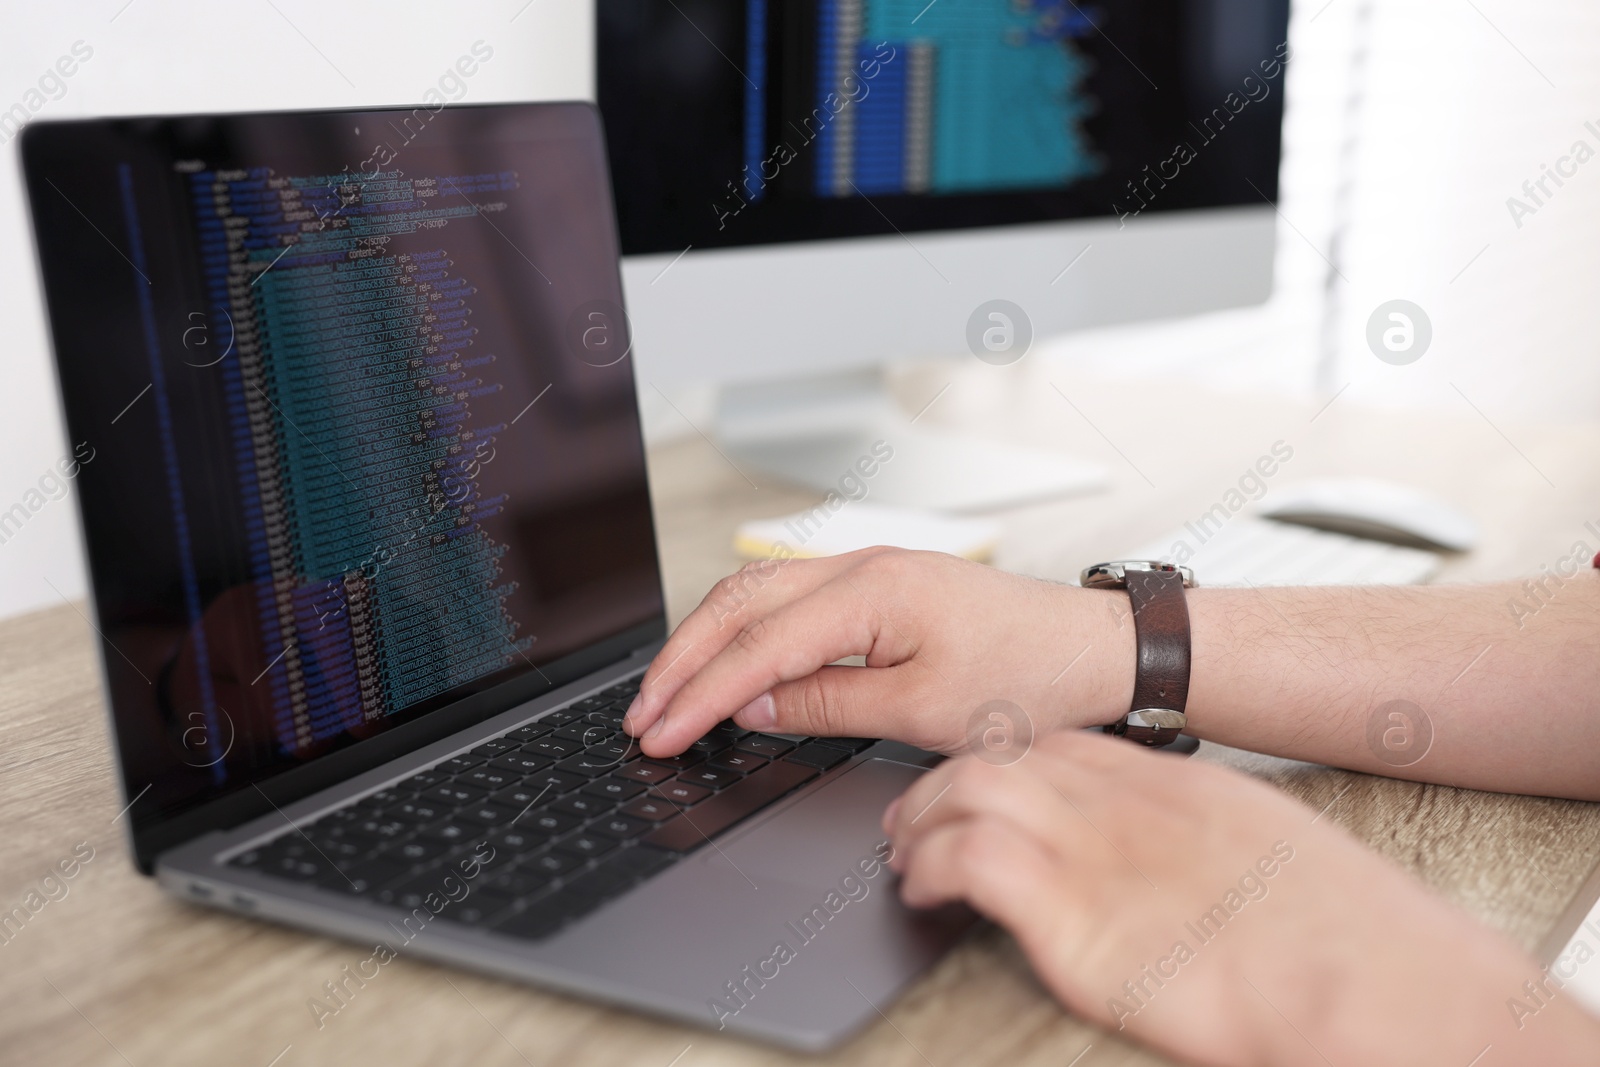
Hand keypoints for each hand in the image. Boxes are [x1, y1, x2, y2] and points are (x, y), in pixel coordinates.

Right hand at [622, 548, 1134, 757]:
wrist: (1095, 651)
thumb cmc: (1030, 678)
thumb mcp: (925, 712)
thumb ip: (827, 706)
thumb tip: (751, 708)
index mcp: (872, 593)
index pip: (756, 648)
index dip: (699, 696)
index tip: (657, 734)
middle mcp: (861, 567)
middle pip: (738, 604)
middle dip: (681, 661)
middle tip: (641, 716)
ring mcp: (868, 569)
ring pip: (756, 593)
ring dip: (704, 640)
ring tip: (667, 691)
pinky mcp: (878, 586)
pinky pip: (787, 597)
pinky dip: (742, 629)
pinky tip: (728, 661)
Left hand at [885, 730, 1599, 1066]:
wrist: (1374, 980)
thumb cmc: (1348, 938)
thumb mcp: (1273, 859)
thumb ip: (1208, 850)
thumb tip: (1184, 876)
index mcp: (1176, 788)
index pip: (1062, 745)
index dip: (1008, 762)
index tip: (981, 786)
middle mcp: (1126, 805)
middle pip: (1004, 756)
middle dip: (944, 781)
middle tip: (916, 817)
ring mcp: (1096, 850)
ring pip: (969, 789)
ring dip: (922, 819)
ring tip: (904, 854)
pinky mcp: (1073, 913)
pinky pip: (969, 858)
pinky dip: (932, 866)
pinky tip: (922, 891)